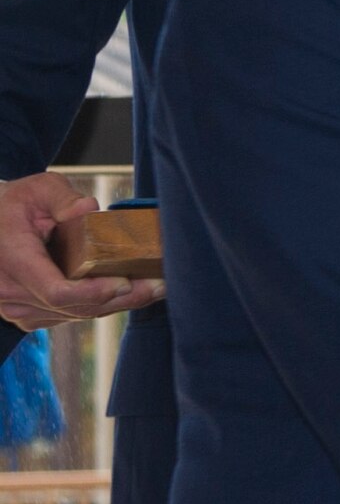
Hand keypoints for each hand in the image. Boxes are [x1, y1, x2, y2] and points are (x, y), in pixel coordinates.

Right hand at [0, 173, 163, 330]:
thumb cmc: (14, 205)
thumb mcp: (37, 189)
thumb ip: (62, 197)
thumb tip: (88, 209)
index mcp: (13, 259)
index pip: (57, 291)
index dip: (95, 292)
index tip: (126, 281)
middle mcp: (11, 292)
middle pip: (76, 307)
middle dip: (123, 298)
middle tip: (160, 283)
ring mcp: (19, 308)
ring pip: (79, 314)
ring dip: (119, 304)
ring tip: (156, 286)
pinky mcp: (31, 315)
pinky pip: (73, 314)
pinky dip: (104, 304)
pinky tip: (133, 291)